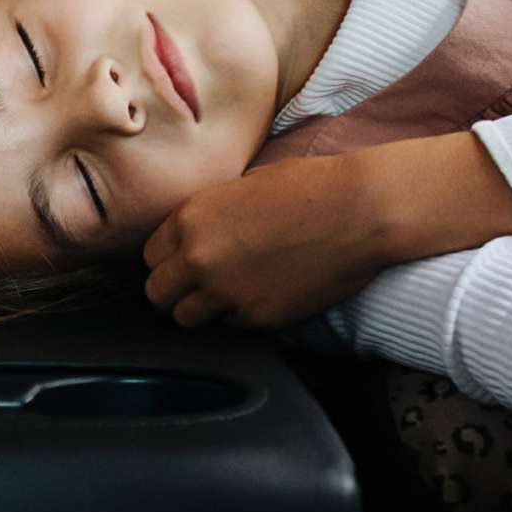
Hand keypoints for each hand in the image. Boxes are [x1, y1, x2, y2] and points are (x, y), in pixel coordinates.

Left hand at [143, 132, 511, 329]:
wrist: (361, 211)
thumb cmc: (312, 186)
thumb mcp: (246, 185)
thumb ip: (210, 213)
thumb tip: (194, 233)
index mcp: (191, 218)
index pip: (150, 255)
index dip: (168, 258)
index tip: (183, 260)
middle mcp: (199, 259)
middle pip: (157, 293)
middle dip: (174, 289)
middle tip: (197, 284)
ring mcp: (227, 293)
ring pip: (186, 318)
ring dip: (201, 309)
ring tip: (227, 293)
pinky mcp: (258, 317)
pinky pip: (229, 326)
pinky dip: (237, 316)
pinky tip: (260, 295)